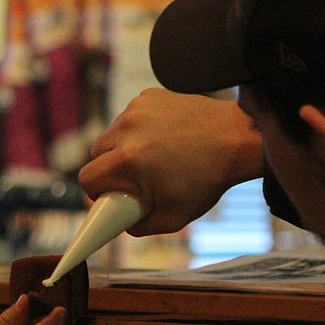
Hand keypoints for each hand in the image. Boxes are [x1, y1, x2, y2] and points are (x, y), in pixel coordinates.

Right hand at [79, 89, 266, 235]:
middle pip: (95, 154)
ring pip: (111, 134)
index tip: (112, 196)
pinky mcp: (147, 96)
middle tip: (132, 180)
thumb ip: (138, 227)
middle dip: (108, 170)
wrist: (236, 139)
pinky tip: (162, 137)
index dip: (96, 193)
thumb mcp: (172, 218)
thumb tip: (120, 223)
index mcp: (128, 160)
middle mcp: (126, 129)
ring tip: (152, 157)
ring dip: (121, 148)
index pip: (88, 179)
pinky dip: (138, 129)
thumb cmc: (207, 180)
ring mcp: (136, 109)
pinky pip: (129, 117)